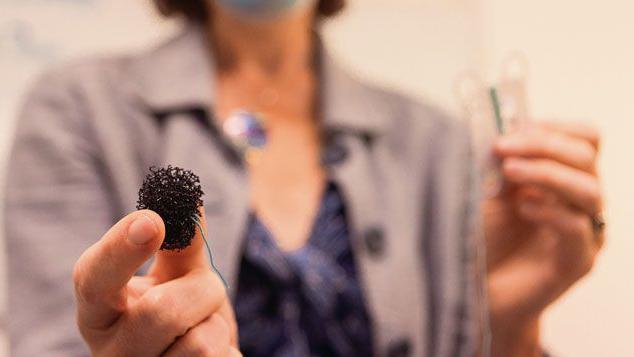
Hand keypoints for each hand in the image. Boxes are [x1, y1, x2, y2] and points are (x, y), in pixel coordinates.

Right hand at [72, 208, 239, 355]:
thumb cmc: (180, 311)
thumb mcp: (176, 275)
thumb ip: (181, 240)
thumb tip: (187, 196)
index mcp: (99, 312)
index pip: (94, 280)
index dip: (121, 250)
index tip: (152, 220)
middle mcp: (110, 353)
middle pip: (162, 312)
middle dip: (203, 290)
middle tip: (206, 291)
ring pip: (199, 344)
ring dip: (218, 323)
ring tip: (205, 326)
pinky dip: (228, 349)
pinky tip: (213, 352)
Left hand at [484, 122, 604, 356]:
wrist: (479, 290)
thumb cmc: (484, 239)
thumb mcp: (487, 192)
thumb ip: (499, 162)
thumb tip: (502, 127)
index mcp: (564, 177)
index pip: (584, 139)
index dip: (553, 127)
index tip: (513, 127)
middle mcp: (580, 201)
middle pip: (587, 156)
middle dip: (544, 145)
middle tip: (502, 147)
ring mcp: (584, 231)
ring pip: (590, 188)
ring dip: (547, 172)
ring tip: (508, 171)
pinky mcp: (578, 261)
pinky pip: (578, 227)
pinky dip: (551, 210)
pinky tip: (522, 207)